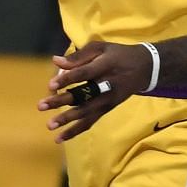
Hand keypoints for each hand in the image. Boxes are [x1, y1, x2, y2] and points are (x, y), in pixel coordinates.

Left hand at [37, 40, 154, 141]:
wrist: (144, 68)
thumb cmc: (117, 55)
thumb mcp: (101, 48)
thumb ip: (78, 55)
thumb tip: (55, 61)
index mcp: (105, 66)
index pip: (85, 73)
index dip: (68, 79)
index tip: (51, 85)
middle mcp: (107, 85)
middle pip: (83, 95)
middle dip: (61, 101)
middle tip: (41, 105)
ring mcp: (108, 100)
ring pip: (86, 112)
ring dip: (67, 119)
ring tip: (49, 125)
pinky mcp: (107, 109)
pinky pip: (91, 122)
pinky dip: (75, 131)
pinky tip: (60, 138)